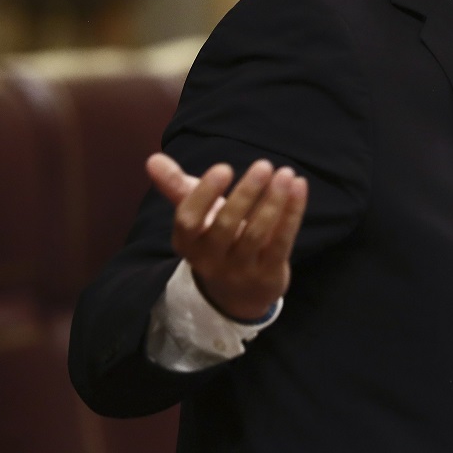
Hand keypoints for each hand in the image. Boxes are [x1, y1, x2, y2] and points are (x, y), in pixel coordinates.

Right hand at [147, 152, 307, 321]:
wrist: (239, 294)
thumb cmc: (216, 240)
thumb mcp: (197, 217)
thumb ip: (177, 188)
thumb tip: (152, 160)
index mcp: (187, 243)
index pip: (188, 220)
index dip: (204, 194)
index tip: (224, 167)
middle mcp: (210, 260)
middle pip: (225, 226)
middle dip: (246, 194)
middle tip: (263, 165)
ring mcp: (240, 270)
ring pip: (256, 235)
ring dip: (273, 201)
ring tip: (286, 173)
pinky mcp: (268, 274)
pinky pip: (281, 242)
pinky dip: (292, 214)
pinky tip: (300, 187)